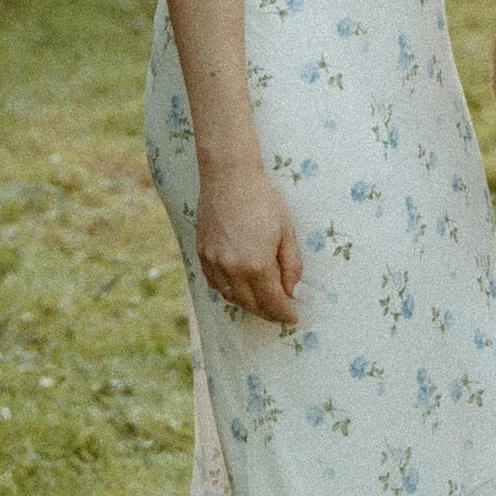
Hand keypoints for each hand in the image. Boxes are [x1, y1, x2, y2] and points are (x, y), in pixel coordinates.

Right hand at [195, 160, 303, 322]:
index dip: (284, 314)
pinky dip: (228, 291)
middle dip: (267, 313)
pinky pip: (215, 284)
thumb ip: (291, 265)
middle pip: (251, 304)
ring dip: (248, 304)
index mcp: (256, 265)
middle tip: (280, 314)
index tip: (293, 318)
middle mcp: (231, 270)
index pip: (272, 302)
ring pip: (230, 297)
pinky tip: (239, 288)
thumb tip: (290, 290)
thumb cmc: (263, 200)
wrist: (229, 177)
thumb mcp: (287, 231)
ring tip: (262, 302)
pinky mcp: (202, 254)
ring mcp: (213, 263)